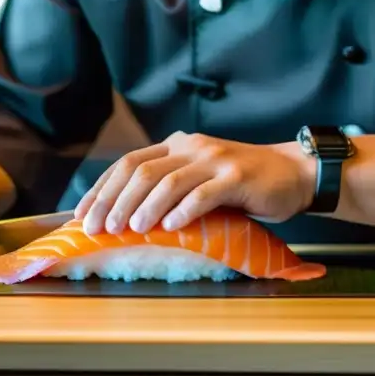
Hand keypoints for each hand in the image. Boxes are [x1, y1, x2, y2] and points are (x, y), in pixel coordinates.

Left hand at [73, 132, 315, 235]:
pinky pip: (203, 194)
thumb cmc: (241, 186)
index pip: (129, 162)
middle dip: (114, 200)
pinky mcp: (236, 177)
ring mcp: (214, 160)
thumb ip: (170, 189)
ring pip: (168, 180)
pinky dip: (183, 211)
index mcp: (176, 145)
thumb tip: (122, 221)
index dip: (102, 188)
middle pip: (141, 170)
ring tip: (128, 229)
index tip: (82, 214)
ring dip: (144, 207)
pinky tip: (170, 227)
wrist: (292, 174)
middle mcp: (191, 147)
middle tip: (98, 228)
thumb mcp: (199, 179)